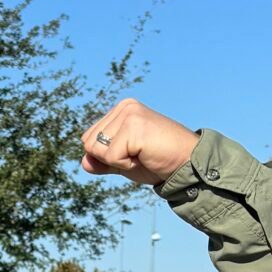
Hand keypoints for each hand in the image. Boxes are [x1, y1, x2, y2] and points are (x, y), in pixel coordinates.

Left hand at [80, 100, 196, 186]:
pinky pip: (111, 157)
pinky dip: (126, 164)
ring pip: (97, 150)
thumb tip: (84, 161)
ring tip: (142, 154)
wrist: (187, 164)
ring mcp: (129, 114)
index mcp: (120, 110)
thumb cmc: (158, 162)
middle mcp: (124, 107)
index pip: (89, 139)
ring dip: (118, 161)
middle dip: (111, 159)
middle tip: (139, 154)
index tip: (133, 153)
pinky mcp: (134, 126)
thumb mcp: (123, 162)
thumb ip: (101, 161)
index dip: (107, 156)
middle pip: (89, 144)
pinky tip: (145, 155)